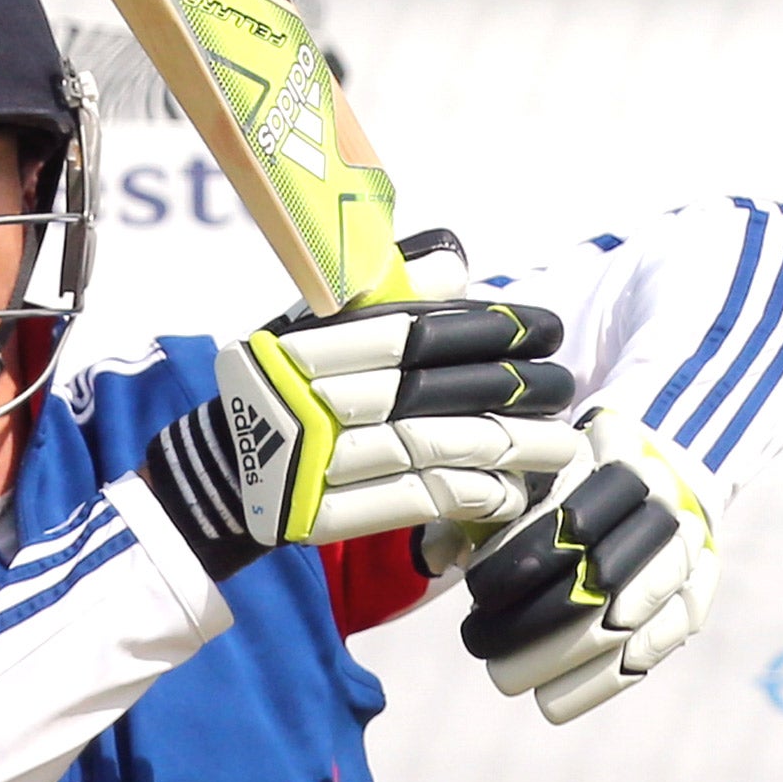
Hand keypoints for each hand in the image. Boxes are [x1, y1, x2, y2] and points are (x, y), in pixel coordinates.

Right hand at [143, 236, 578, 577]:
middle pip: (428, 394)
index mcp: (302, 345)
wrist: (218, 469)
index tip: (542, 330)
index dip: (484, 331)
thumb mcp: (313, 324)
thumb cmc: (283, 384)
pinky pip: (412, 503)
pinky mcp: (318, 516)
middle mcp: (304, 400)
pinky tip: (511, 490)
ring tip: (556, 446)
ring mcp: (310, 462)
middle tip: (564, 389)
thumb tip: (456, 265)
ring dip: (504, 450)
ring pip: (429, 450)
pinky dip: (468, 496)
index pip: (409, 333)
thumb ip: (384, 291)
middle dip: (509, 391)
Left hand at [460, 409, 719, 722]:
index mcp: (617, 458)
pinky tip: (554, 699)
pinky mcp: (699, 594)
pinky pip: (657, 646)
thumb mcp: (532, 472)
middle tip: (478, 646)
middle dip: (534, 621)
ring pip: (629, 617)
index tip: (477, 593)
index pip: (571, 519)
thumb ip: (490, 506)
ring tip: (508, 679)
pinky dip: (603, 680)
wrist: (663, 468)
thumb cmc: (569, 477)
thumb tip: (440, 553)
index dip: (521, 561)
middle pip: (600, 575)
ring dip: (562, 658)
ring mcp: (691, 552)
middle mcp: (665, 504)